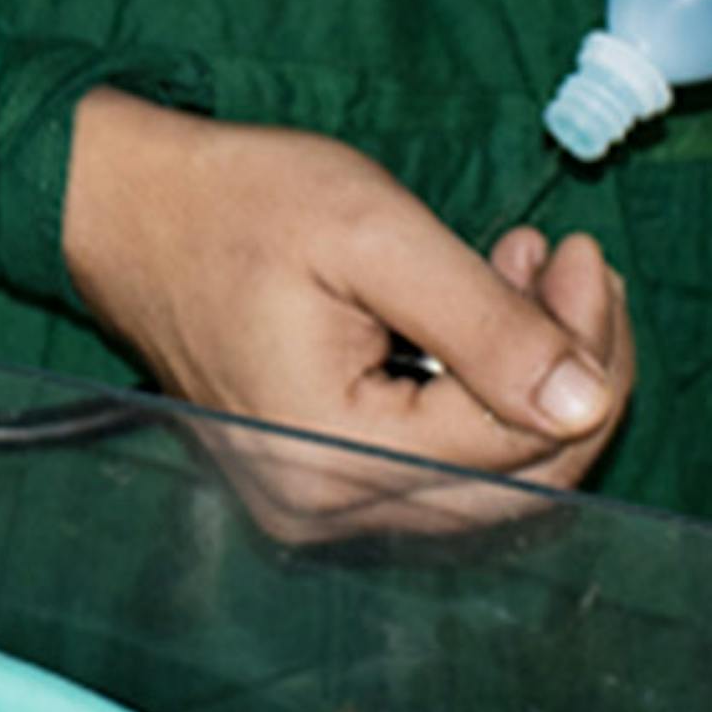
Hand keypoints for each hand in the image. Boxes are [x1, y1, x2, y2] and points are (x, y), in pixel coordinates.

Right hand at [62, 94, 632, 541]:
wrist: (123, 210)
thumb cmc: (233, 204)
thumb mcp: (374, 235)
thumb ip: (486, 324)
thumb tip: (588, 399)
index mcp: (332, 452)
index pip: (519, 440)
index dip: (582, 350)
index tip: (581, 253)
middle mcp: (322, 508)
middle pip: (517, 484)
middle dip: (573, 376)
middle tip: (572, 269)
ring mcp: (315, 506)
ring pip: (487, 483)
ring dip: (530, 385)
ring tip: (524, 276)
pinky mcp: (316, 484)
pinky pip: (436, 470)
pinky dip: (480, 399)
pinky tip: (478, 318)